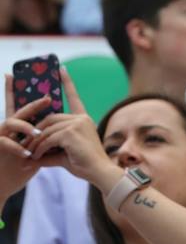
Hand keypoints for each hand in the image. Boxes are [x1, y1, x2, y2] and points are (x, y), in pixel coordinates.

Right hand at [0, 75, 48, 204]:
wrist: (1, 185)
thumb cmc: (17, 168)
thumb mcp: (33, 153)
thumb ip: (43, 142)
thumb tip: (61, 134)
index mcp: (17, 129)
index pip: (21, 108)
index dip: (24, 93)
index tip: (32, 80)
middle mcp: (7, 129)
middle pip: (19, 111)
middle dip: (34, 105)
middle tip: (48, 99)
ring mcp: (0, 137)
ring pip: (10, 123)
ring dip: (26, 127)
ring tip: (39, 133)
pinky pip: (5, 143)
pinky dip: (16, 147)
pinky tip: (27, 154)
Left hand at [26, 68, 118, 189]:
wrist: (101, 174)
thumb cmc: (86, 166)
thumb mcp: (65, 154)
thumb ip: (50, 149)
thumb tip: (33, 154)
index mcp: (83, 120)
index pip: (74, 98)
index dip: (68, 83)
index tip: (62, 68)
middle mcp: (81, 118)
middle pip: (50, 119)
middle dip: (36, 132)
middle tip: (26, 146)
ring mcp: (77, 124)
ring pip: (47, 130)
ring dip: (36, 143)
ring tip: (30, 155)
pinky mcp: (71, 132)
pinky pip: (48, 138)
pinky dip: (40, 149)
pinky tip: (37, 157)